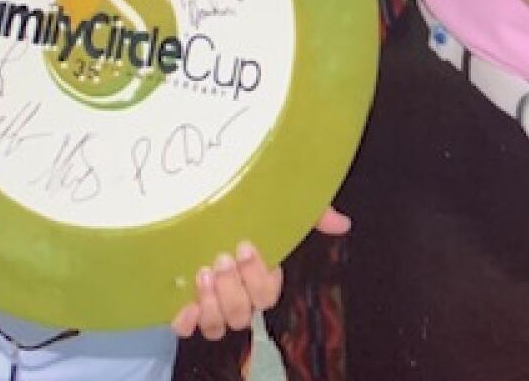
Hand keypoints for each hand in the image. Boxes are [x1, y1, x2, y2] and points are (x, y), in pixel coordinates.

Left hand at [172, 210, 348, 339]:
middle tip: (223, 258)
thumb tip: (343, 222)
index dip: (258, 278)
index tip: (246, 246)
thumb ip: (313, 216)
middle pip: (243, 315)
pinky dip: (186, 321)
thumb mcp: (281, 208)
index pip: (267, 295)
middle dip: (233, 290)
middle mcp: (239, 296)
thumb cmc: (248, 209)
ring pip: (218, 326)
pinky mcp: (186, 305)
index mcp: (262, 278)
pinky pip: (186, 328)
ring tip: (204, 273)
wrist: (202, 200)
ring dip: (212, 305)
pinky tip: (185, 305)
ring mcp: (212, 304)